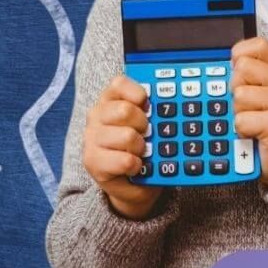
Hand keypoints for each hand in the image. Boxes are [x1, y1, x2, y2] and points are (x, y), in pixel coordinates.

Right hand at [83, 73, 161, 220]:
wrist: (135, 183)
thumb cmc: (144, 147)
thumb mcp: (150, 123)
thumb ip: (155, 108)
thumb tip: (176, 99)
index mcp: (109, 100)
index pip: (119, 84)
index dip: (138, 93)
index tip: (147, 105)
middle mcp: (96, 116)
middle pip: (125, 110)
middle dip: (144, 124)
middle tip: (146, 134)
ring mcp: (91, 138)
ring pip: (127, 136)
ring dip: (141, 147)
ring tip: (140, 152)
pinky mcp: (92, 161)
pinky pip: (125, 160)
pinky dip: (137, 165)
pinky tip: (135, 166)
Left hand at [229, 36, 267, 190]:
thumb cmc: (264, 126)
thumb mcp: (256, 94)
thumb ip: (242, 77)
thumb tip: (211, 69)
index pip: (256, 46)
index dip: (239, 57)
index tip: (238, 74)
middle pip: (242, 69)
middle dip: (234, 90)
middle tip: (246, 107)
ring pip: (239, 96)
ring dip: (237, 113)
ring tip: (250, 121)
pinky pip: (241, 120)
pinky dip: (240, 130)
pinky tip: (252, 134)